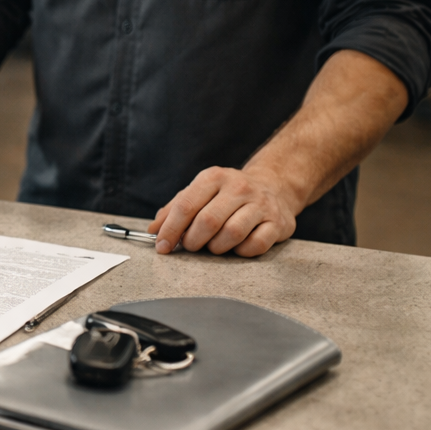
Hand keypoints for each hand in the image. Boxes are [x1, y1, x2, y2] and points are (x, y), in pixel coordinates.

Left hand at [149, 167, 299, 257]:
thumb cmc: (227, 195)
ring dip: (217, 248)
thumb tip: (153, 231)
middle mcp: (238, 187)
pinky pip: (255, 244)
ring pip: (232, 234)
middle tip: (191, 246)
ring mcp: (260, 204)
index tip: (162, 247)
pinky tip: (237, 247)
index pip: (186, 206)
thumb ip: (175, 209)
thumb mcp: (200, 192)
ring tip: (214, 246)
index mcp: (213, 177)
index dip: (170, 230)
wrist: (274, 186)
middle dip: (193, 241)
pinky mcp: (277, 222)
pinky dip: (242, 251)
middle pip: (208, 221)